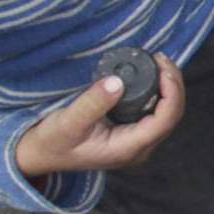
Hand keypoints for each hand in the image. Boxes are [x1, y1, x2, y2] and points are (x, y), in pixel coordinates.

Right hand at [14, 55, 186, 180]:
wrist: (41, 154)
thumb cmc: (53, 141)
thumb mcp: (68, 122)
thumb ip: (93, 103)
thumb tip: (117, 82)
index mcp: (128, 148)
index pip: (165, 120)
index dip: (171, 91)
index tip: (162, 67)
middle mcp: (138, 148)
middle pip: (171, 115)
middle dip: (172, 85)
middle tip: (160, 58)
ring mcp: (136, 142)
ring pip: (165, 113)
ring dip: (167, 87)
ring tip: (157, 62)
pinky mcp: (130, 134)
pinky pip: (153, 112)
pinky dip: (156, 92)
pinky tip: (150, 74)